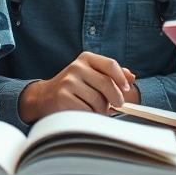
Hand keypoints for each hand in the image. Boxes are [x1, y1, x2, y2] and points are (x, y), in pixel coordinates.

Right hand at [20, 51, 136, 122]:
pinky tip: (84, 113)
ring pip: (98, 100)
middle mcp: (77, 67)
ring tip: (94, 109)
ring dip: (101, 110)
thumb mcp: (91, 74)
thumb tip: (131, 77)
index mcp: (86, 58)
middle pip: (106, 84)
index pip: (110, 64)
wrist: (44, 97)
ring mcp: (68, 82)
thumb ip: (111, 74)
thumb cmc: (73, 87)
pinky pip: (87, 111)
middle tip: (116, 105)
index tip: (126, 89)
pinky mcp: (63, 97)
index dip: (121, 78)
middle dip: (115, 98)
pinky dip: (90, 116)